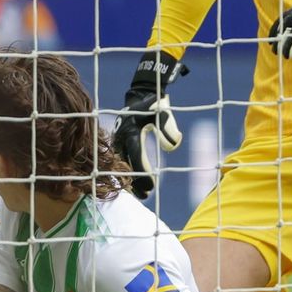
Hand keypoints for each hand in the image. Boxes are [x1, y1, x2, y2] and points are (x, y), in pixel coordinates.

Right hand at [112, 51, 187, 199]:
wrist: (141, 95)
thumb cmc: (156, 105)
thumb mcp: (164, 113)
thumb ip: (169, 129)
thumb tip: (173, 147)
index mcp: (132, 131)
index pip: (137, 157)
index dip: (143, 173)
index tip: (151, 187)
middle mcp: (122, 138)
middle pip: (127, 165)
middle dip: (136, 182)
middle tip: (146, 196)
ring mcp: (118, 140)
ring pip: (121, 165)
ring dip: (130, 180)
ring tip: (140, 195)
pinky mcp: (119, 142)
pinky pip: (121, 160)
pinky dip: (126, 173)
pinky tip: (133, 185)